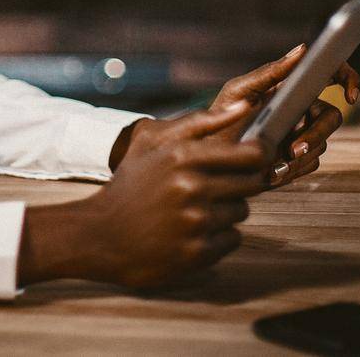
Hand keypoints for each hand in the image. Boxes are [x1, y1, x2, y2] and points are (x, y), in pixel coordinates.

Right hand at [19, 102, 267, 289]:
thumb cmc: (131, 184)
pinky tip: (191, 232)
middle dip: (238, 184)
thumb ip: (200, 121)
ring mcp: (196, 222)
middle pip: (251, 184)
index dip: (259, 157)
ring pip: (240, 211)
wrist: (101, 235)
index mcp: (183, 156)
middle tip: (213, 187)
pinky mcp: (198, 252)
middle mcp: (192, 187)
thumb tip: (245, 106)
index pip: (252, 155)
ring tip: (193, 210)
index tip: (253, 160)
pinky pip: (232, 239)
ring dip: (224, 211)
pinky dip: (217, 237)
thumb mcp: (152, 143)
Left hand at [214, 44, 359, 188]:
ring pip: (322, 143)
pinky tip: (274, 171)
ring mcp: (302, 134)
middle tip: (294, 148)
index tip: (348, 95)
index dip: (348, 79)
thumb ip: (271, 72)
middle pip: (331, 117)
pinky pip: (310, 164)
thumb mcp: (242, 89)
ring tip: (278, 163)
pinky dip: (294, 169)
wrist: (210, 151)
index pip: (331, 75)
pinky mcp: (298, 159)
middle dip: (317, 133)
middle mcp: (302, 109)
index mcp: (293, 86)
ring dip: (303, 154)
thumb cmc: (223, 113)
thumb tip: (302, 49)